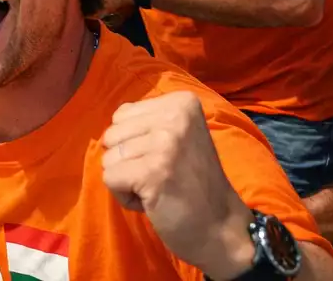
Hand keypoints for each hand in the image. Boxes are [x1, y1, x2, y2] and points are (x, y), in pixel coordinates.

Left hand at [101, 92, 255, 279]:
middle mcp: (176, 116)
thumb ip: (147, 123)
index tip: (165, 159)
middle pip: (112, 134)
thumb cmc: (193, 184)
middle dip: (128, 161)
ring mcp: (165, 143)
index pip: (122, 115)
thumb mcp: (179, 137)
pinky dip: (125, 196)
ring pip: (109, 157)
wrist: (223, 229)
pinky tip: (153, 202)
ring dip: (128, 180)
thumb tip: (110, 128)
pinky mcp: (152, 172)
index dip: (135, 142)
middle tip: (162, 176)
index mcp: (182, 103)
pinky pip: (109, 178)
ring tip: (159, 188)